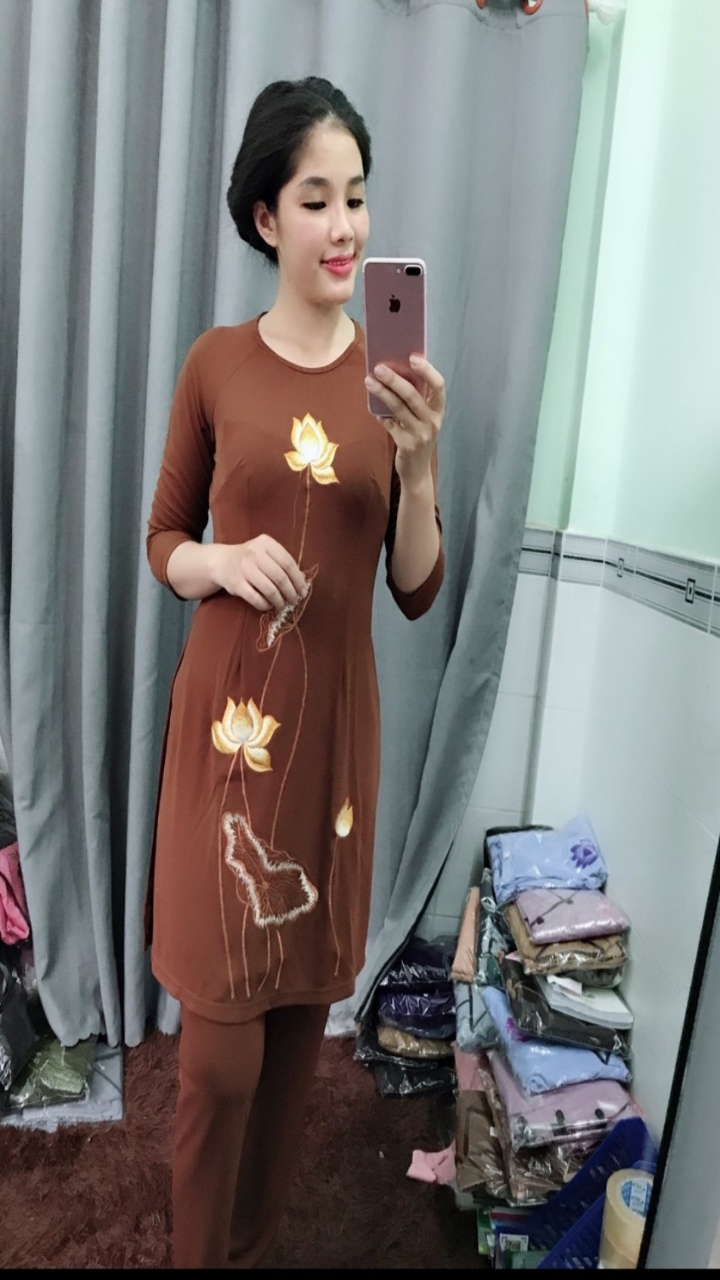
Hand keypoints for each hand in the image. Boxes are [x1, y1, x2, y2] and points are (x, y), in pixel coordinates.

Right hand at [213, 536, 307, 611]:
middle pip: (280, 577)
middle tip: (294, 600)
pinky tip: (268, 605)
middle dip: (291, 592)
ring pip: (270, 590)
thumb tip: (303, 580)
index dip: (298, 579)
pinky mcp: (236, 584)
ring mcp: (244, 568)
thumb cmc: (250, 558)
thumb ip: (283, 562)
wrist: (222, 561)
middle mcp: (254, 553)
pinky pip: (256, 599)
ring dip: (279, 601)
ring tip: (282, 605)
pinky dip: (265, 605)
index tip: (303, 591)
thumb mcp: (266, 552)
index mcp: (265, 543)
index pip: (288, 562)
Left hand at [364, 355, 444, 487]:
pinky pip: (389, 425)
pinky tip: (373, 408)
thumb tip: (395, 372)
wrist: (417, 471)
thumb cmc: (418, 437)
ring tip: (369, 381)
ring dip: (382, 392)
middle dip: (394, 379)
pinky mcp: (407, 445)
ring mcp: (421, 434)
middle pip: (413, 395)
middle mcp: (433, 421)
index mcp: (439, 410)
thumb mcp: (423, 418)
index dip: (427, 370)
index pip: (439, 385)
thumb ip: (416, 399)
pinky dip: (380, 415)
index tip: (413, 357)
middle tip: (378, 368)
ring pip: (398, 408)